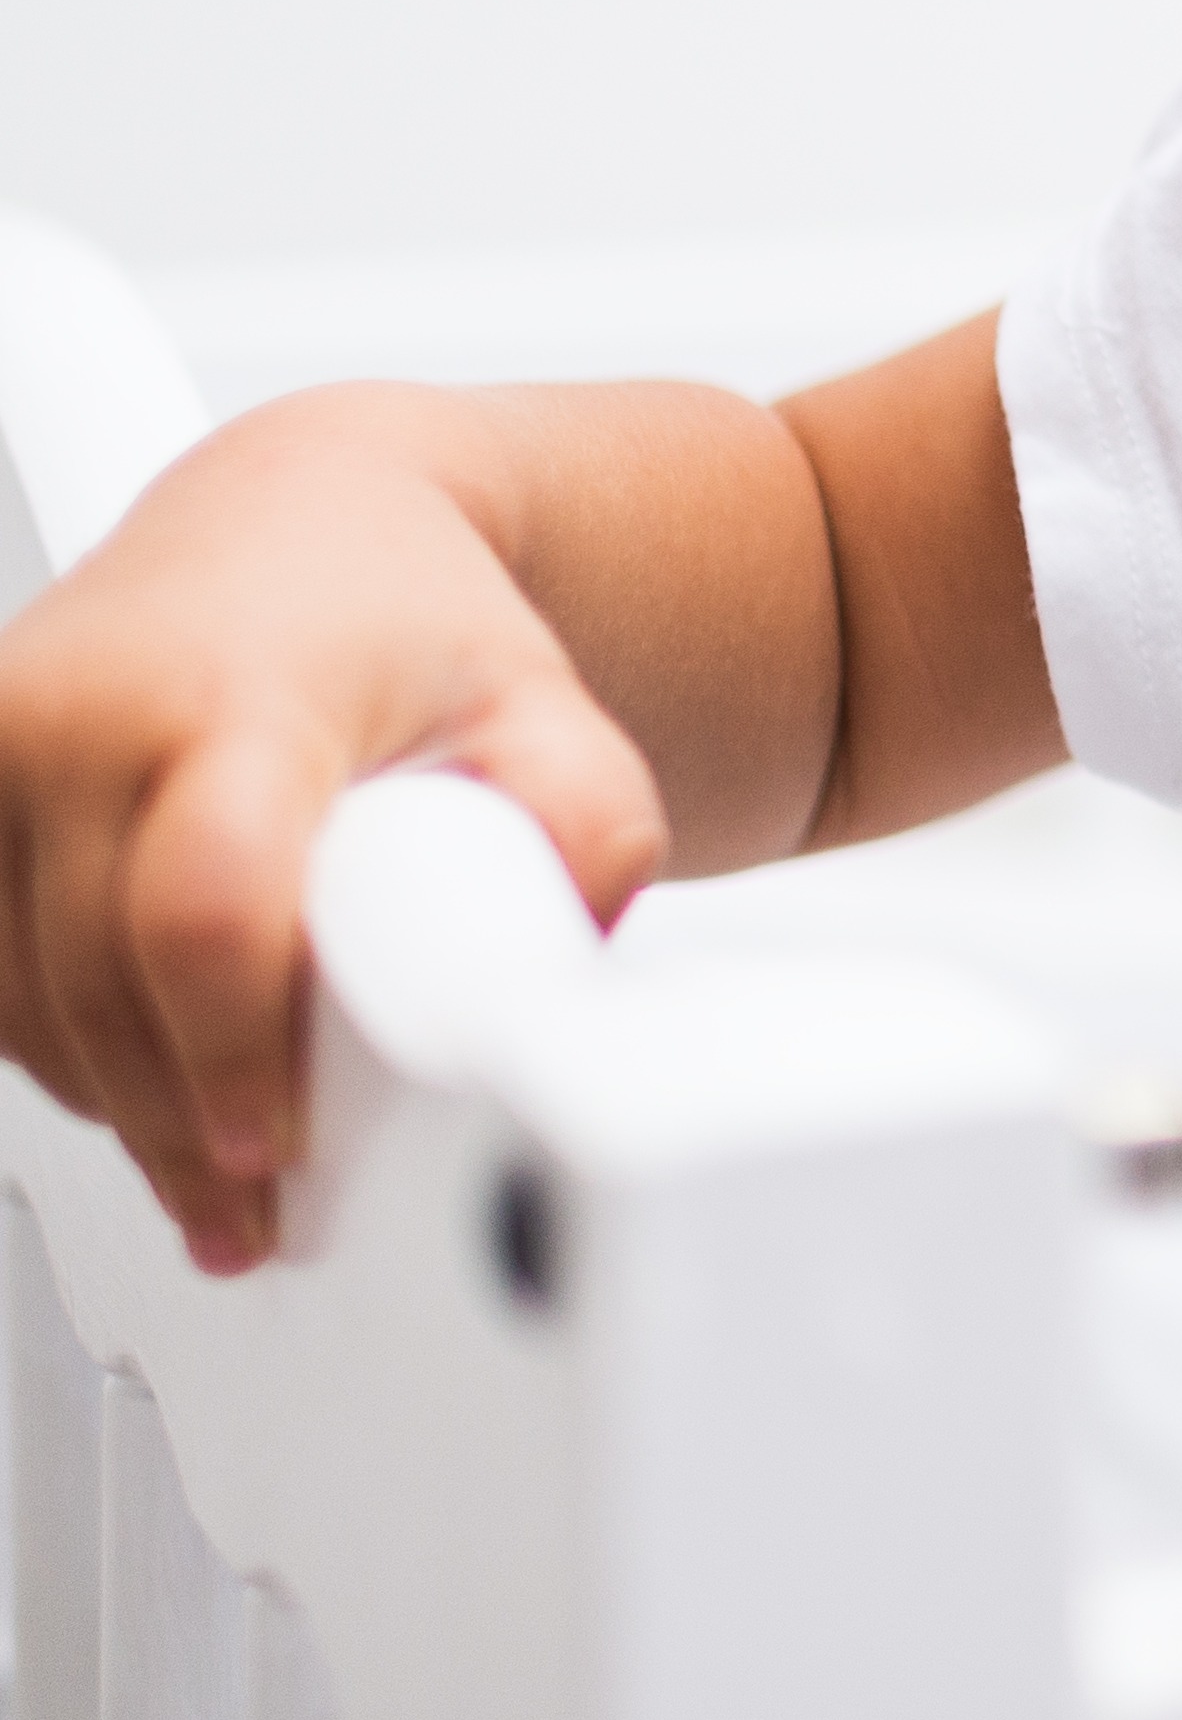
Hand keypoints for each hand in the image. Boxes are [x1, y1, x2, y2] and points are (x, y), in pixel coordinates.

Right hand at [0, 393, 664, 1271]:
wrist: (291, 521)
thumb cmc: (408, 620)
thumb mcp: (547, 707)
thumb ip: (586, 831)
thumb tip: (541, 985)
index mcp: (235, 694)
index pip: (203, 905)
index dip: (231, 1047)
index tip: (273, 1141)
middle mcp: (82, 714)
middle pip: (101, 987)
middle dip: (182, 1122)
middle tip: (267, 1198)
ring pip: (24, 1005)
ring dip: (118, 1103)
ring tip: (222, 1158)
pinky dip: (62, 1046)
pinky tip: (146, 1077)